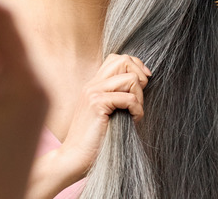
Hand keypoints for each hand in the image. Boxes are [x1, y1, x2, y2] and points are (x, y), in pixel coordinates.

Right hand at [58, 54, 150, 177]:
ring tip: (135, 113)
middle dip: (140, 76)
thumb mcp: (108, 114)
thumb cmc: (94, 141)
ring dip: (140, 97)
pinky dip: (137, 109)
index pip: (117, 59)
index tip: (143, 85)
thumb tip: (143, 85)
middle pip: (124, 60)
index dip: (135, 67)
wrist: (73, 158)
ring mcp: (93, 92)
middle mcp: (92, 84)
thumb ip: (118, 98)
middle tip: (139, 98)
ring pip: (130, 79)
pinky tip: (133, 120)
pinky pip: (128, 98)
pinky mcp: (96, 104)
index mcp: (94, 85)